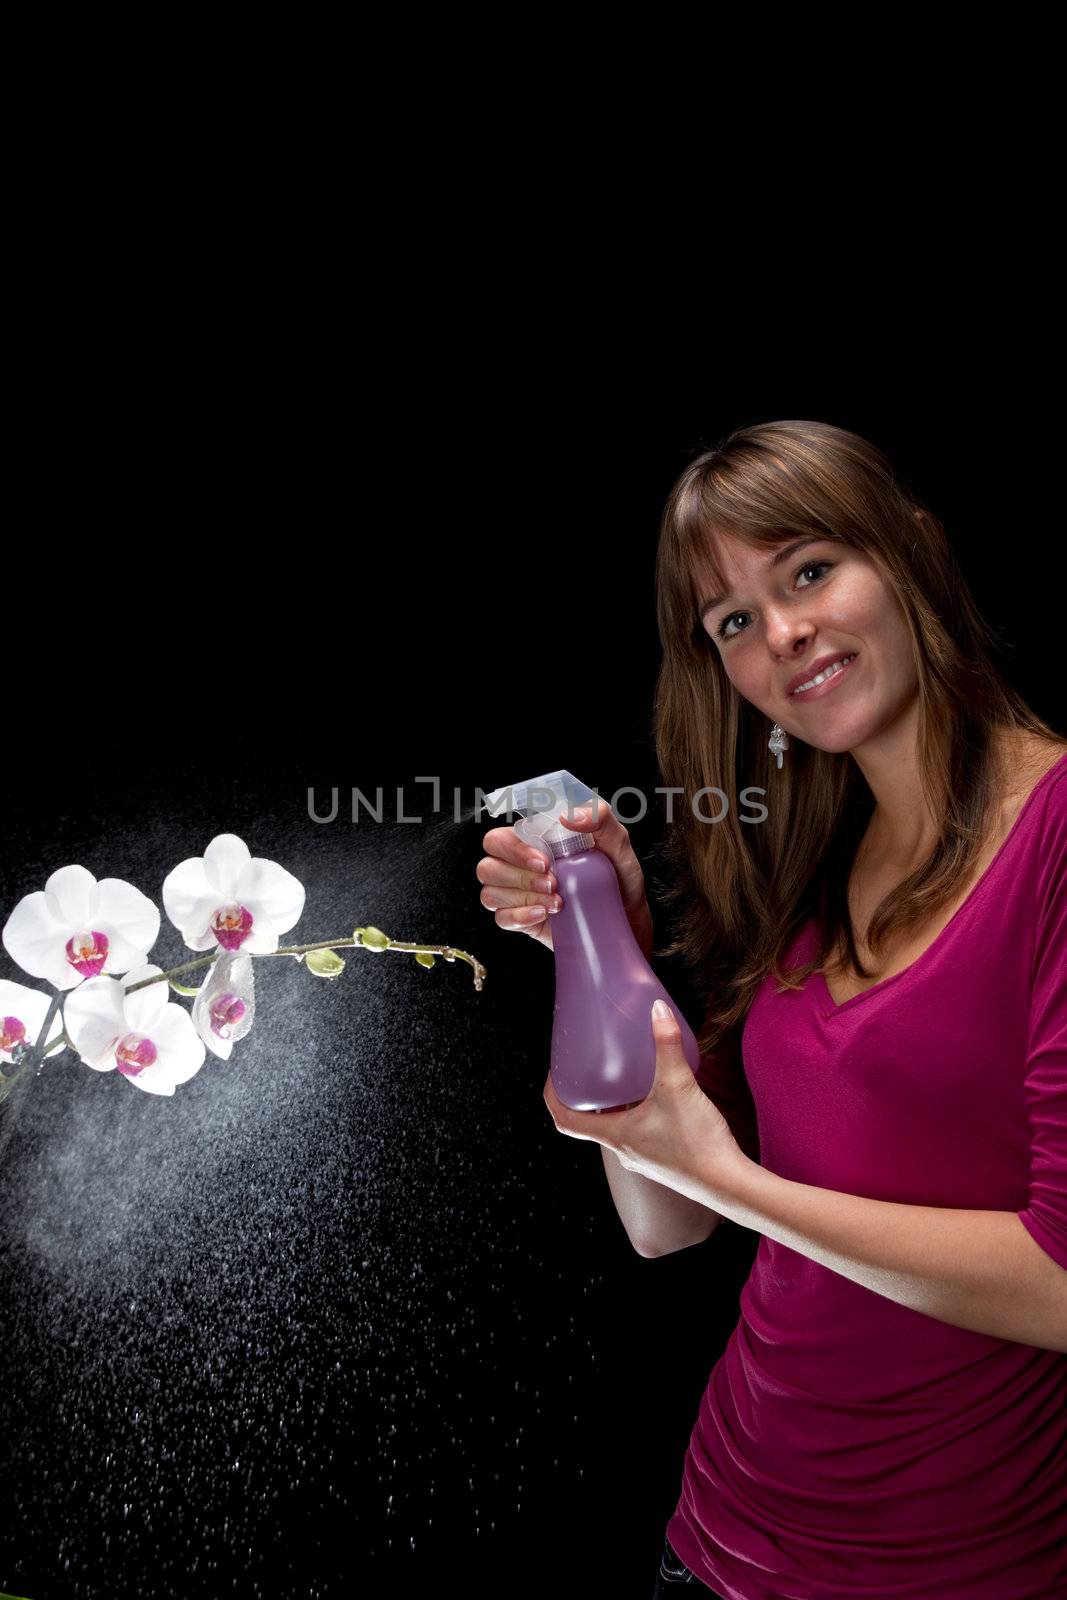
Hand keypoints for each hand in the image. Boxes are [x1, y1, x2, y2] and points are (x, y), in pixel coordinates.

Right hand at [477, 797, 653, 961]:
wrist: (627, 921)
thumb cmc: (619, 880)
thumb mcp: (618, 845)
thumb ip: (600, 818)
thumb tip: (570, 816)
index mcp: (534, 843)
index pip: (500, 838)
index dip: (515, 849)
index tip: (545, 861)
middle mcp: (520, 867)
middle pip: (488, 866)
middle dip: (518, 875)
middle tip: (553, 882)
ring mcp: (518, 895)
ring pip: (491, 893)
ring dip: (523, 897)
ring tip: (557, 902)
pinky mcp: (522, 921)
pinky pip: (501, 918)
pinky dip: (520, 916)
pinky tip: (543, 914)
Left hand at [543, 1000, 746, 1201]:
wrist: (728, 1184)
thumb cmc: (697, 1142)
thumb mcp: (678, 1086)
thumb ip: (668, 1046)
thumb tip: (658, 1010)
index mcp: (615, 1136)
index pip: (566, 1121)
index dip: (553, 1098)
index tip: (553, 1076)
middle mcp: (624, 1151)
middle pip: (591, 1124)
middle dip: (587, 1098)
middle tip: (591, 1069)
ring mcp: (644, 1159)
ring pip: (619, 1129)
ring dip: (615, 1107)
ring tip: (625, 1079)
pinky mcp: (665, 1162)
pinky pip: (642, 1136)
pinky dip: (641, 1116)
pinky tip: (660, 1099)